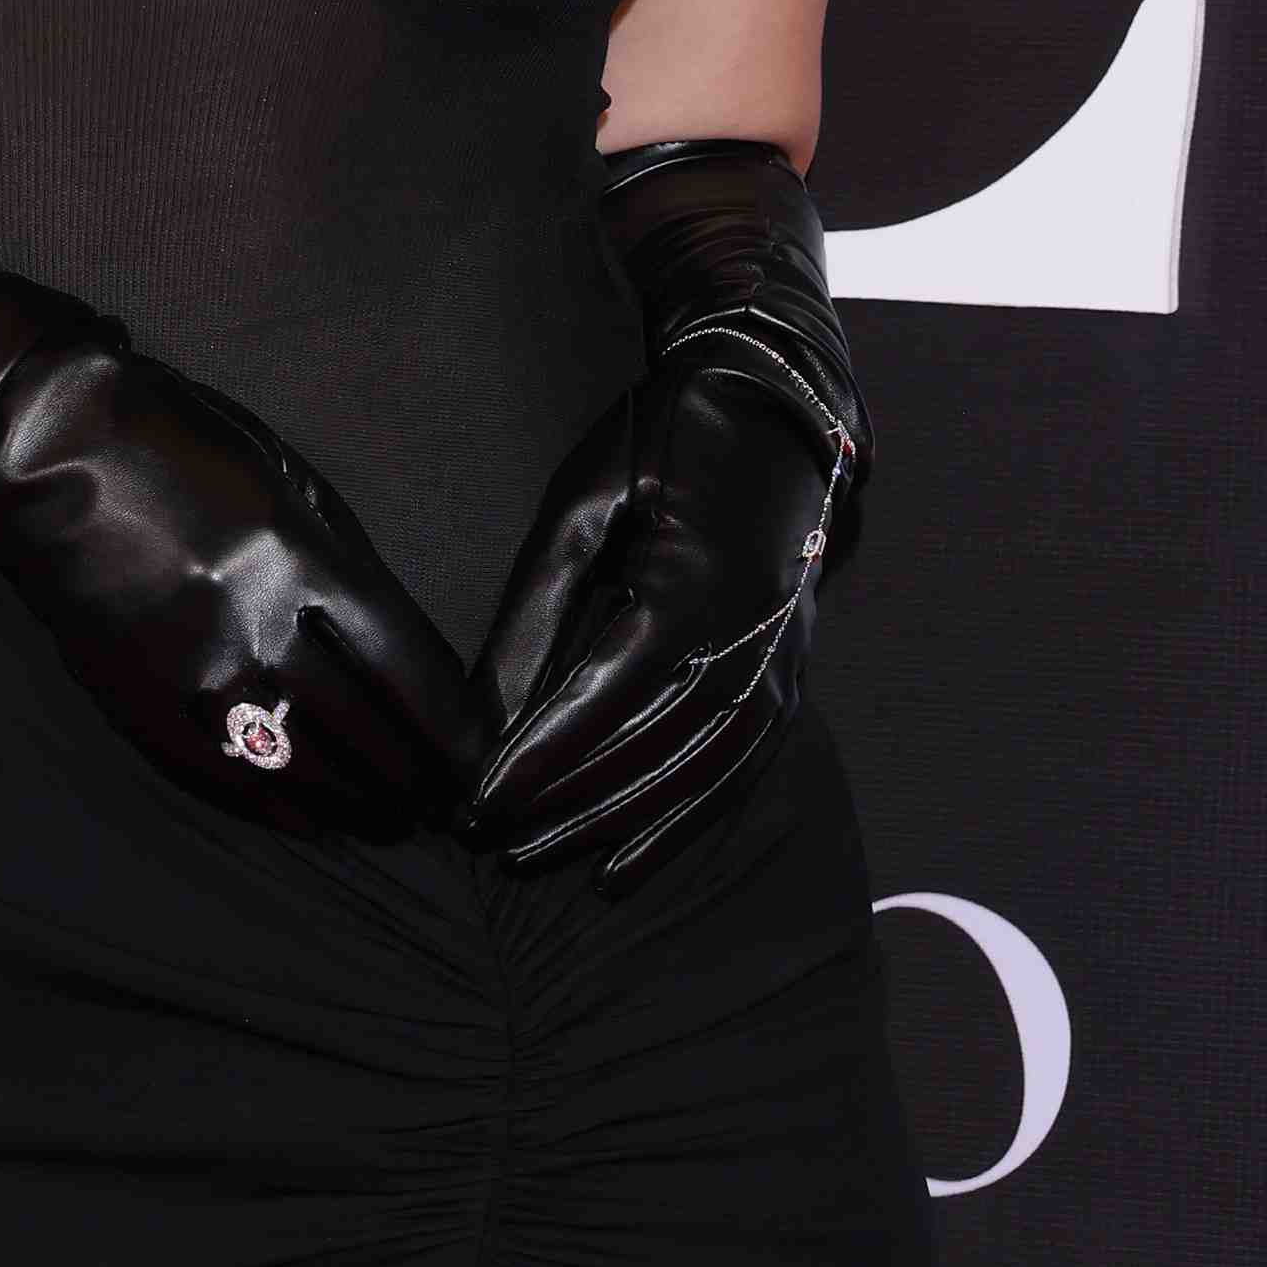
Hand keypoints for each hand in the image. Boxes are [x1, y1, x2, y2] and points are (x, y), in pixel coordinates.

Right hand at [0, 342, 471, 837]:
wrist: (41, 453)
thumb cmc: (177, 445)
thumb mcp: (285, 477)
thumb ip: (342, 563)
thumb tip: (395, 652)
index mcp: (296, 557)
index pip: (402, 670)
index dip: (448, 729)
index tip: (473, 759)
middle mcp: (250, 626)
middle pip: (359, 734)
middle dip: (410, 780)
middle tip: (441, 806)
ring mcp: (188, 674)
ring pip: (294, 770)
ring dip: (352, 806)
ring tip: (388, 823)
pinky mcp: (137, 702)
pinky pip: (221, 777)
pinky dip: (274, 809)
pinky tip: (310, 823)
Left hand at [457, 251, 858, 888]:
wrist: (776, 403)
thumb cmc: (661, 442)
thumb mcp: (582, 507)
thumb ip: (537, 611)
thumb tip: (486, 713)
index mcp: (691, 584)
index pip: (601, 697)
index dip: (537, 759)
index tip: (477, 806)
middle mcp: (748, 636)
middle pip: (648, 749)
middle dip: (565, 806)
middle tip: (491, 844)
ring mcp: (781, 661)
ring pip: (697, 774)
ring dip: (617, 826)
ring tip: (542, 860)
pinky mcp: (789, 673)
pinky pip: (738, 768)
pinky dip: (683, 824)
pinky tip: (627, 863)